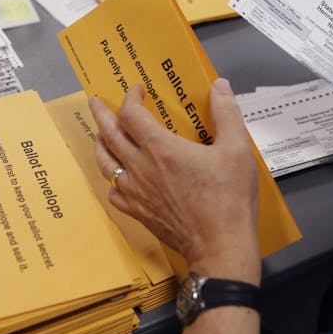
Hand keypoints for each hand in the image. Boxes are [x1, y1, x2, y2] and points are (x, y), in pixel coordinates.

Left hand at [88, 79, 260, 282]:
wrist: (220, 245)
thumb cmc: (228, 200)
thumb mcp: (237, 149)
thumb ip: (226, 113)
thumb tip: (220, 87)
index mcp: (161, 149)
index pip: (131, 114)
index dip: (130, 98)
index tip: (136, 90)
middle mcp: (141, 169)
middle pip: (109, 135)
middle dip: (101, 115)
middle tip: (95, 102)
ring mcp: (137, 193)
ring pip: (105, 163)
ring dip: (99, 144)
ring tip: (99, 135)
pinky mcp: (139, 212)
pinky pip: (114, 193)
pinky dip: (111, 180)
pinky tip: (117, 177)